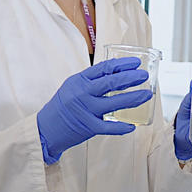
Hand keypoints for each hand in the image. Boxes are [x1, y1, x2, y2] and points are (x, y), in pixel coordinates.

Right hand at [36, 57, 152, 164]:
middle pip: (111, 82)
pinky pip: (108, 127)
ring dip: (133, 98)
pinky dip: (121, 127)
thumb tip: (117, 73)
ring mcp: (85, 110)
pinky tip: (132, 125)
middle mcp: (82, 93)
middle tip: (144, 75)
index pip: (104, 68)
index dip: (122, 64)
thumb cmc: (62, 106)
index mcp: (79, 80)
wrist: (45, 128)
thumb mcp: (73, 86)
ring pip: (114, 103)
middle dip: (130, 78)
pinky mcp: (88, 127)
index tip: (136, 63)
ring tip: (146, 94)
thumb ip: (91, 80)